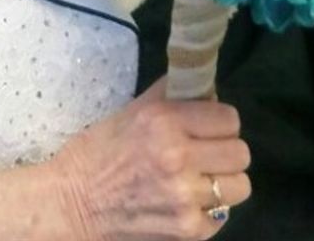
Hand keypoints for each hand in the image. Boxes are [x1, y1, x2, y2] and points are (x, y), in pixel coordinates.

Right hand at [52, 76, 250, 240]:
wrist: (73, 203)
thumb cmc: (99, 151)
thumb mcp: (132, 111)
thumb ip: (171, 97)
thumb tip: (206, 87)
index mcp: (164, 120)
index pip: (229, 118)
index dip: (219, 121)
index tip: (207, 125)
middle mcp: (178, 157)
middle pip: (240, 152)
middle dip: (225, 150)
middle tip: (206, 152)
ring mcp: (185, 197)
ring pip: (240, 185)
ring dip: (223, 181)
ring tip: (201, 179)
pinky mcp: (188, 230)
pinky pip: (224, 215)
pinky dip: (209, 209)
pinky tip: (187, 202)